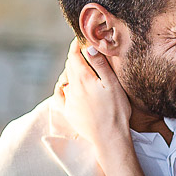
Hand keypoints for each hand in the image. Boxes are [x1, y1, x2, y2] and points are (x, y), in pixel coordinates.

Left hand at [59, 40, 131, 160]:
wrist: (109, 137)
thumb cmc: (115, 110)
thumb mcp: (112, 84)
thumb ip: (100, 65)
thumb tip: (88, 47)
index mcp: (83, 79)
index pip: (73, 56)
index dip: (75, 45)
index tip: (80, 38)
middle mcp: (72, 88)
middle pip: (69, 66)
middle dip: (74, 56)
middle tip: (82, 50)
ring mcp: (69, 101)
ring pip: (65, 79)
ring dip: (70, 70)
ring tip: (78, 66)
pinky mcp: (68, 112)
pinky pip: (60, 95)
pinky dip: (62, 86)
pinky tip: (65, 85)